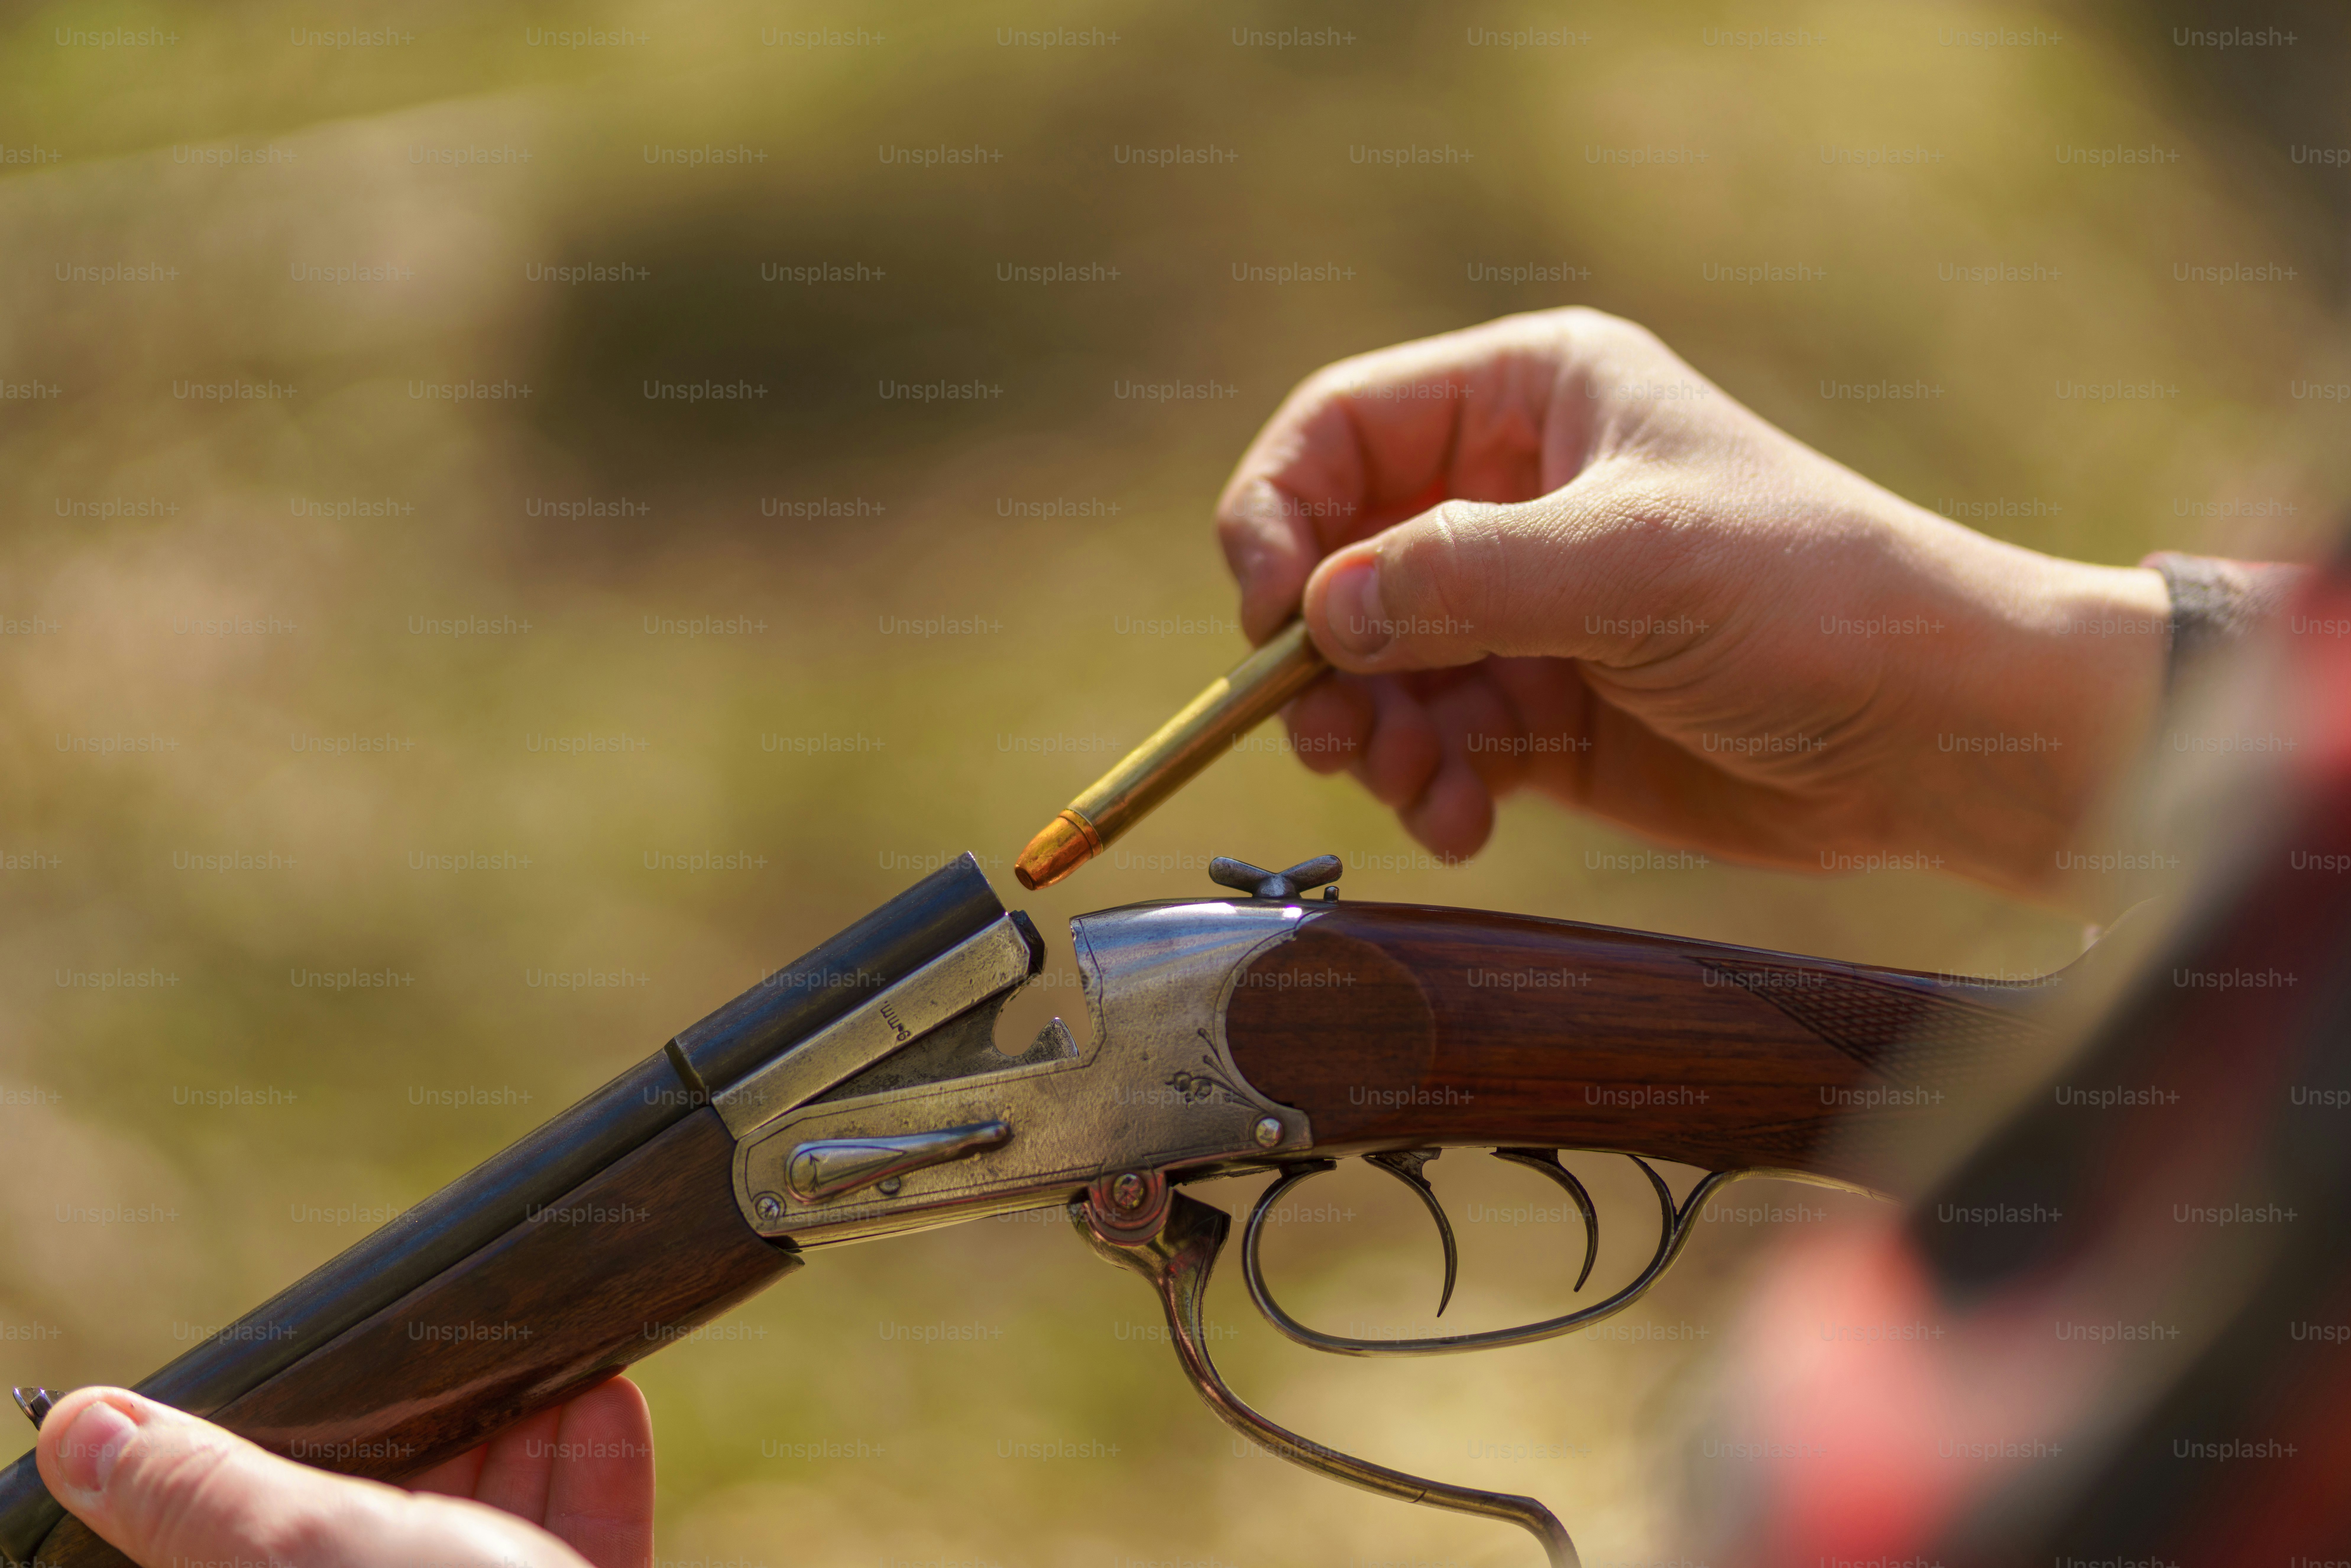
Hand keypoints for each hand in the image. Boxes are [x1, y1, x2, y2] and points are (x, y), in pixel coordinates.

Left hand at [36, 1378, 652, 1567]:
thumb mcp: (314, 1557)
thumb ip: (206, 1496)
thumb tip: (80, 1432)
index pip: (259, 1546)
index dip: (276, 1464)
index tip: (321, 1384)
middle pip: (385, 1533)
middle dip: (433, 1434)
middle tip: (456, 1352)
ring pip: (494, 1535)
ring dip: (526, 1438)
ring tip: (547, 1362)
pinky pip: (579, 1547)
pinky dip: (593, 1475)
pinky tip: (606, 1405)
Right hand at [1215, 308, 2169, 904]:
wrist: (1932, 732)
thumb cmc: (1810, 598)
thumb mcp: (1631, 563)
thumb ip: (1461, 578)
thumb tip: (1318, 616)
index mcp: (1529, 402)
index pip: (1341, 432)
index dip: (1279, 516)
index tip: (1271, 618)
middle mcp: (1509, 496)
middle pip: (1338, 560)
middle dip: (1321, 656)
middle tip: (1336, 736)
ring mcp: (1519, 611)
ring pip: (1370, 669)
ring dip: (1370, 740)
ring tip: (1421, 792)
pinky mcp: (1537, 714)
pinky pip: (1430, 746)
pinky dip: (1426, 789)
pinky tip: (1464, 824)